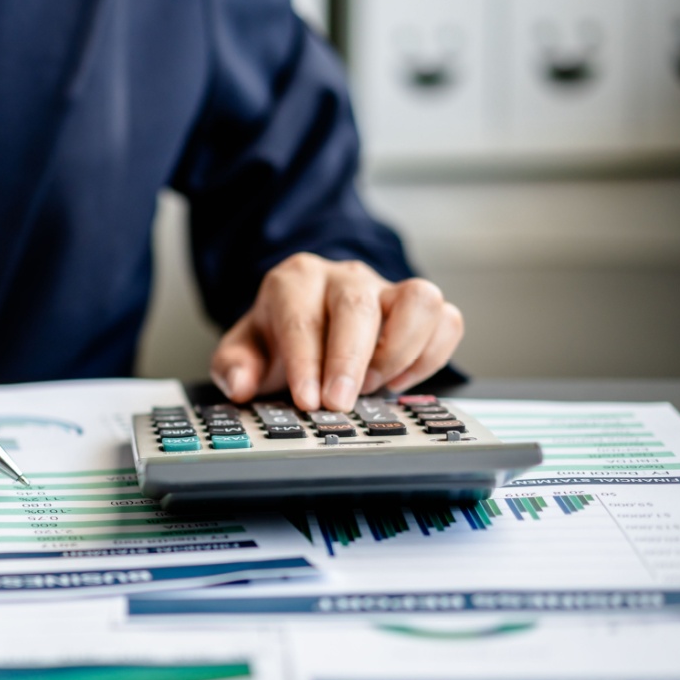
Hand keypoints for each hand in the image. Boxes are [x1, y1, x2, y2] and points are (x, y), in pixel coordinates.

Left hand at [209, 253, 463, 411]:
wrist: (309, 318)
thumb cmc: (280, 336)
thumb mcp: (245, 349)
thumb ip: (233, 366)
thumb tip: (240, 385)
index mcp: (296, 280)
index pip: (302, 318)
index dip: (306, 362)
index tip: (308, 399)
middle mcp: (345, 276)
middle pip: (358, 307)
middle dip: (349, 361)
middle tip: (338, 403)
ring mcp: (387, 287)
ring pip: (418, 300)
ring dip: (399, 351)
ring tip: (372, 385)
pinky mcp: (419, 306)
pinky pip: (446, 321)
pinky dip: (431, 356)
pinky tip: (398, 381)